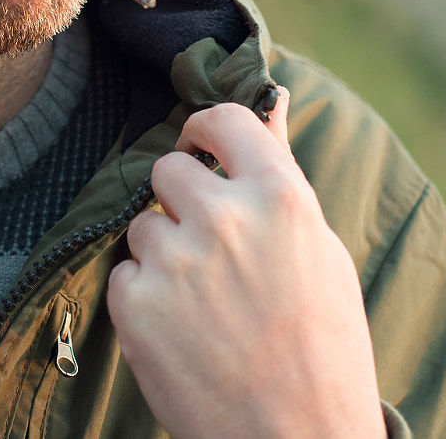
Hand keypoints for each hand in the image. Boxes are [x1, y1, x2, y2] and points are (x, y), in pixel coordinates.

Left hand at [106, 89, 384, 438]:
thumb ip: (281, 171)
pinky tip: (183, 334)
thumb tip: (274, 97)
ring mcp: (175, 262)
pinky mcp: (135, 304)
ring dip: (163, 255)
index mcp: (281, 199)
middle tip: (211, 251)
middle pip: (168, 170)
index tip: (199, 146)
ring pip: (143, 226)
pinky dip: (143, 300)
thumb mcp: (320, 251)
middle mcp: (224, 219)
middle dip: (182, 202)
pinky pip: (123, 275)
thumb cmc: (322, 348)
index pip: (223, 120)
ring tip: (205, 307)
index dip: (204, 130)